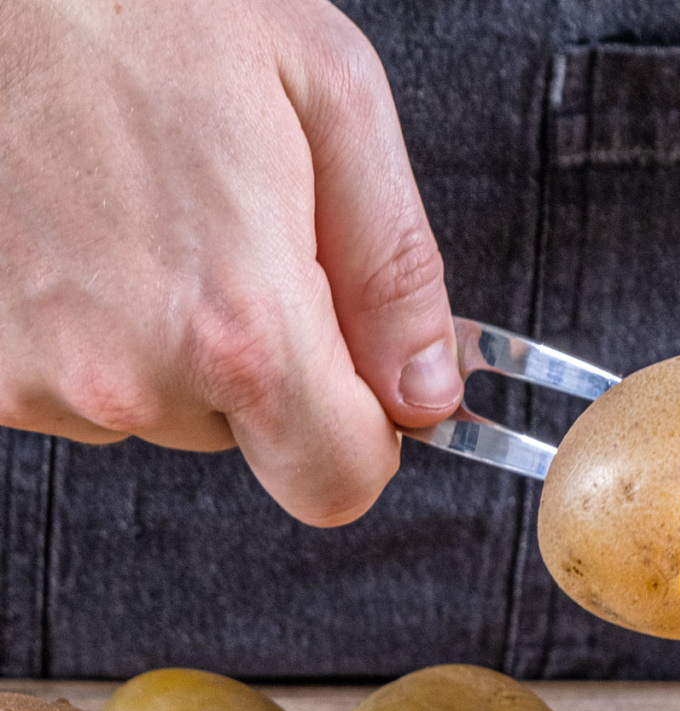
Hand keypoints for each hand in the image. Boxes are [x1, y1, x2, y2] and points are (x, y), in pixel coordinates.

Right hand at [0, 0, 460, 525]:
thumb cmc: (145, 2)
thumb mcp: (329, 98)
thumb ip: (396, 270)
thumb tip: (427, 391)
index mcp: (236, 322)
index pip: (337, 483)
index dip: (365, 433)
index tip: (359, 375)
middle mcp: (125, 370)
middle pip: (251, 439)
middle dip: (267, 361)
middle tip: (231, 232)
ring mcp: (31, 374)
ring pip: (158, 407)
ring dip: (171, 336)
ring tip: (143, 212)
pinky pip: (73, 381)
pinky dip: (94, 324)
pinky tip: (83, 230)